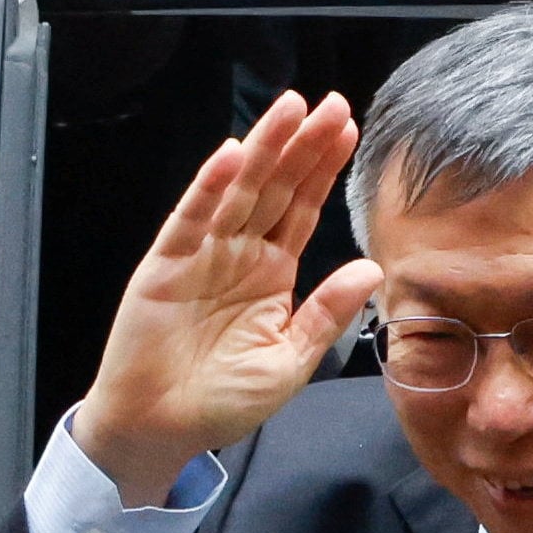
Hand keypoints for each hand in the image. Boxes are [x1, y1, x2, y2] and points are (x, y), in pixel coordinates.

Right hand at [76, 90, 383, 505]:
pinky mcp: (165, 265)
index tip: (350, 130)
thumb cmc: (223, 401)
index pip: (302, 209)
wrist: (160, 429)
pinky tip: (232, 155)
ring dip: (263, 148)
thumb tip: (371, 267)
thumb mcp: (290, 361)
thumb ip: (326, 313)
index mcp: (271, 273)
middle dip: (302, 145)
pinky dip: (209, 187)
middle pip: (275, 187)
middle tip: (331, 102)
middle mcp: (239, 254)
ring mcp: (201, 255)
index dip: (324, 170)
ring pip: (238, 191)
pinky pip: (191, 219)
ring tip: (291, 109)